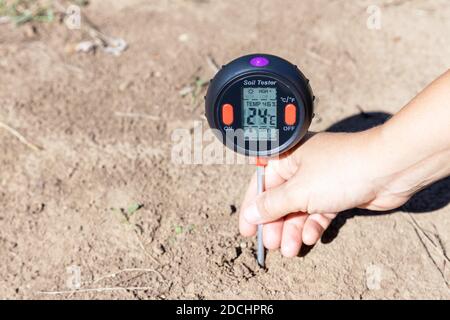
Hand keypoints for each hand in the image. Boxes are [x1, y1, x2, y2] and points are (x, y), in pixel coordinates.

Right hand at [239, 128, 412, 256]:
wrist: (388, 169)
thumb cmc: (342, 168)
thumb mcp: (298, 190)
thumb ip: (272, 205)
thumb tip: (251, 214)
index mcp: (287, 156)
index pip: (261, 183)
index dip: (253, 207)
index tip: (247, 229)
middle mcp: (302, 166)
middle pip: (280, 199)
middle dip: (275, 224)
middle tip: (271, 244)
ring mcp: (320, 180)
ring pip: (299, 209)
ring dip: (294, 229)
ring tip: (290, 249)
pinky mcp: (337, 193)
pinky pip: (319, 212)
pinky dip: (314, 225)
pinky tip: (311, 237)